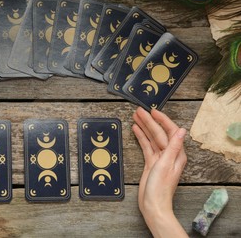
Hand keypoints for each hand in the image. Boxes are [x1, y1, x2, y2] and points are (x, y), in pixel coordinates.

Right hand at [132, 107, 187, 237]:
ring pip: (152, 138)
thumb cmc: (161, 188)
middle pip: (159, 133)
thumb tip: (181, 130)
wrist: (153, 205)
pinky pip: (146, 146)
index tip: (153, 111)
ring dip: (144, 127)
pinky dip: (141, 137)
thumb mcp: (166, 165)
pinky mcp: (151, 162)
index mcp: (176, 153)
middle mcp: (169, 153)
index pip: (170, 131)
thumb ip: (173, 146)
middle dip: (149, 121)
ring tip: (135, 116)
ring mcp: (159, 158)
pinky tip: (136, 129)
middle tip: (139, 110)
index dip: (162, 120)